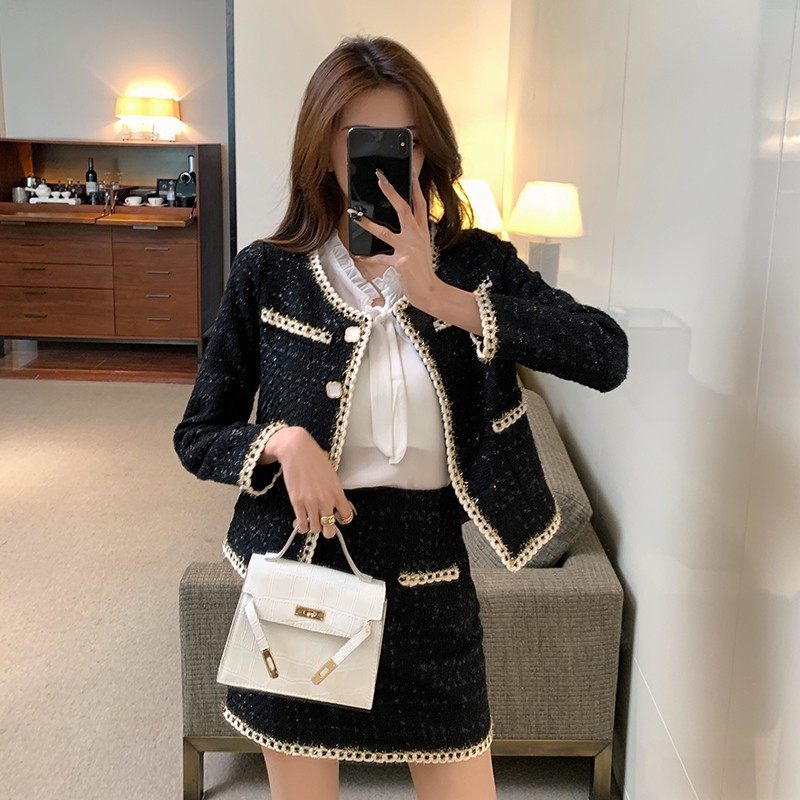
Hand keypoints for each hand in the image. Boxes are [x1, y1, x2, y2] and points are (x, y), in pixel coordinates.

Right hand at [261, 426, 355, 538]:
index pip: (347, 516)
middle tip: (324, 525)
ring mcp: (311, 503)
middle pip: (330, 529)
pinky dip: (302, 527)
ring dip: (314, 527)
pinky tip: (301, 523)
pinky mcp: (297, 503)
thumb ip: (334, 489)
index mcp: (337, 492)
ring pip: (315, 529)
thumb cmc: (315, 458)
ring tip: (311, 521)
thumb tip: (334, 501)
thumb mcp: (331, 474)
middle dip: (328, 530)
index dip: (343, 519)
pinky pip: (301, 524)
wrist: (297, 450)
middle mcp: (326, 500)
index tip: (338, 516)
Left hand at [348, 167, 441, 310]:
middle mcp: (416, 237)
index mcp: (422, 232)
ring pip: (385, 232)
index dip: (415, 188)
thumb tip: (402, 223)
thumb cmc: (423, 271)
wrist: (429, 291)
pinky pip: (379, 258)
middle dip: (392, 192)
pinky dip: (368, 258)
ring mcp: (408, 249)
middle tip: (380, 179)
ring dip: (369, 224)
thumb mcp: (422, 248)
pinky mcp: (400, 263)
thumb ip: (413, 235)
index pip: (420, 204)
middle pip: (404, 209)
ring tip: (356, 217)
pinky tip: (359, 256)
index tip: (409, 173)